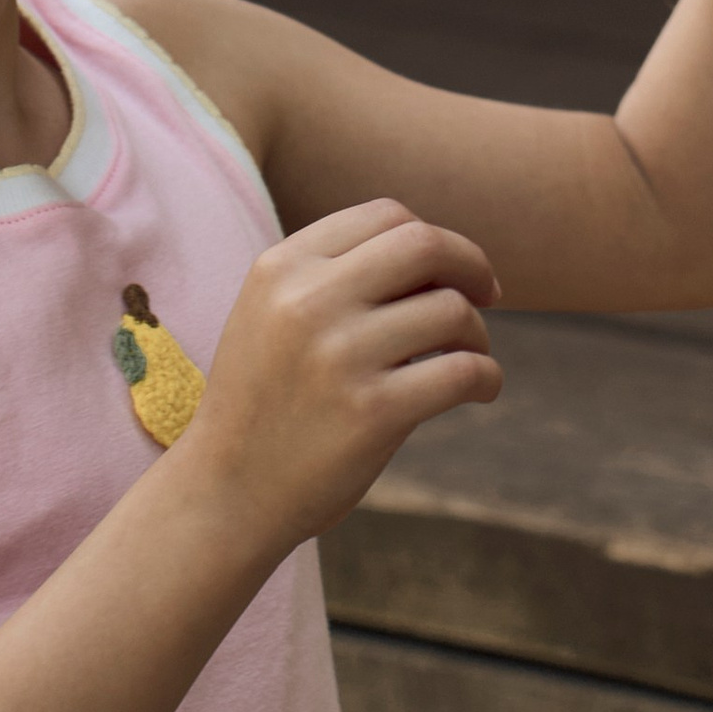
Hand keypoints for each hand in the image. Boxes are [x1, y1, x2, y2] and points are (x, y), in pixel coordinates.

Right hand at [176, 199, 501, 547]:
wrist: (224, 496)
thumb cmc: (266, 401)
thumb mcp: (273, 315)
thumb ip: (337, 273)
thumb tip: (446, 252)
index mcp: (282, 268)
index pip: (386, 215)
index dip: (435, 237)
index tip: (455, 271)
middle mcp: (308, 302)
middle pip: (425, 245)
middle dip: (471, 265)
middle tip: (488, 294)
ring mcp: (339, 356)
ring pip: (451, 310)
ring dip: (477, 333)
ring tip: (469, 356)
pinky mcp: (371, 412)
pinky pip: (463, 371)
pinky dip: (487, 377)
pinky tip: (482, 389)